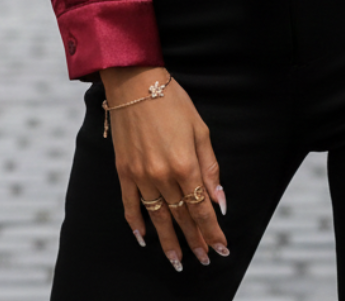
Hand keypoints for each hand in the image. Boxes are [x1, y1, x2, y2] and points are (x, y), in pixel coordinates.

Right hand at [101, 65, 228, 272]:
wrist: (135, 83)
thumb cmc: (173, 101)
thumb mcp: (200, 129)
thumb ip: (209, 167)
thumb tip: (219, 200)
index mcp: (185, 165)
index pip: (201, 208)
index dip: (212, 231)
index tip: (220, 249)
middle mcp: (162, 176)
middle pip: (181, 216)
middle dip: (195, 240)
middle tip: (203, 259)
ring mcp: (140, 175)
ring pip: (157, 217)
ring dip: (169, 241)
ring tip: (177, 260)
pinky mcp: (124, 171)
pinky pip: (130, 205)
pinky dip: (136, 224)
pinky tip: (143, 238)